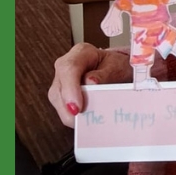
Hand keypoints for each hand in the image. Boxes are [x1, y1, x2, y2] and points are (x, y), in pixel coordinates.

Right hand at [47, 43, 163, 126]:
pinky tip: (85, 120)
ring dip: (70, 114)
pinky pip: (62, 108)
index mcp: (81, 53)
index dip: (70, 89)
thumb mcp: (118, 67)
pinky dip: (73, 116)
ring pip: (57, 100)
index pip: (69, 68)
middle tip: (84, 121)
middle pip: (58, 87)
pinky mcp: (62, 94)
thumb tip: (91, 82)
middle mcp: (66, 65)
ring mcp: (62, 80)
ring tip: (88, 121)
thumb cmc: (117, 67)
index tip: (77, 108)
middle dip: (68, 107)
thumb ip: (106, 74)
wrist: (116, 70)